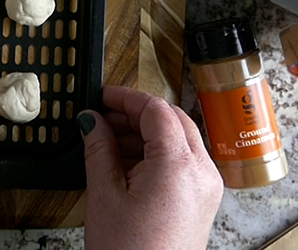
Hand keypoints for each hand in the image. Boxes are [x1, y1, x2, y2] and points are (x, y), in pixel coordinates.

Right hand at [79, 86, 223, 249]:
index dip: (126, 98)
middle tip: (102, 116)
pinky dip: (155, 153)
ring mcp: (205, 187)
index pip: (156, 110)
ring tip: (107, 143)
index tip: (101, 96)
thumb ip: (99, 148)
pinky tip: (125, 164)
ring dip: (145, 134)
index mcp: (178, 165)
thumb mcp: (104, 194)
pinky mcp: (201, 200)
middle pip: (172, 120)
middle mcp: (201, 172)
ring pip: (178, 139)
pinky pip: (181, 161)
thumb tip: (91, 120)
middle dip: (136, 114)